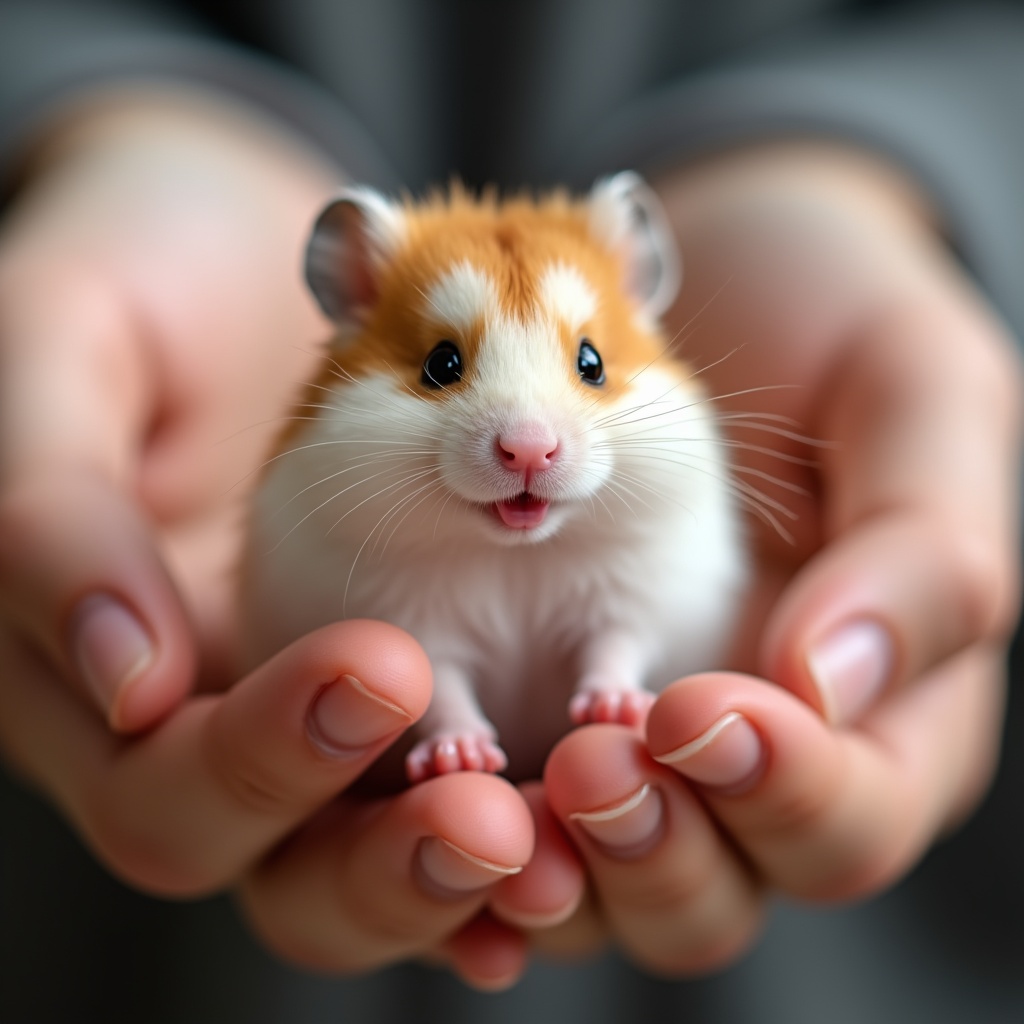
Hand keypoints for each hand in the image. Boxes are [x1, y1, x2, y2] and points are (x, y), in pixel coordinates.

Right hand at [0, 92, 537, 989]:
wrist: (268, 242)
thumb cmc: (141, 270)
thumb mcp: (62, 343)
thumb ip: (53, 503)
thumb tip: (128, 679)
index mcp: (108, 668)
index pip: (165, 786)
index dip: (260, 761)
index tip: (383, 664)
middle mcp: (231, 704)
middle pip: (291, 867)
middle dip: (389, 861)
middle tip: (491, 819)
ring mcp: (336, 685)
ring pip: (399, 838)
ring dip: (486, 853)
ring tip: (578, 805)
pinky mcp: (444, 639)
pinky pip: (494, 742)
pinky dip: (554, 762)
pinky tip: (617, 735)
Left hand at [494, 143, 1020, 970]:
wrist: (704, 277)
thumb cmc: (828, 324)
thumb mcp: (910, 393)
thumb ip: (918, 544)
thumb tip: (829, 681)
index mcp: (875, 708)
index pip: (850, 819)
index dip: (785, 795)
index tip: (703, 708)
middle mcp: (747, 756)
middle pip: (712, 891)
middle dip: (651, 852)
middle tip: (591, 764)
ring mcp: (628, 742)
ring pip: (593, 882)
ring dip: (545, 864)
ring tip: (490, 793)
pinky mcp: (523, 695)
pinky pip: (493, 798)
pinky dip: (458, 813)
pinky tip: (434, 776)